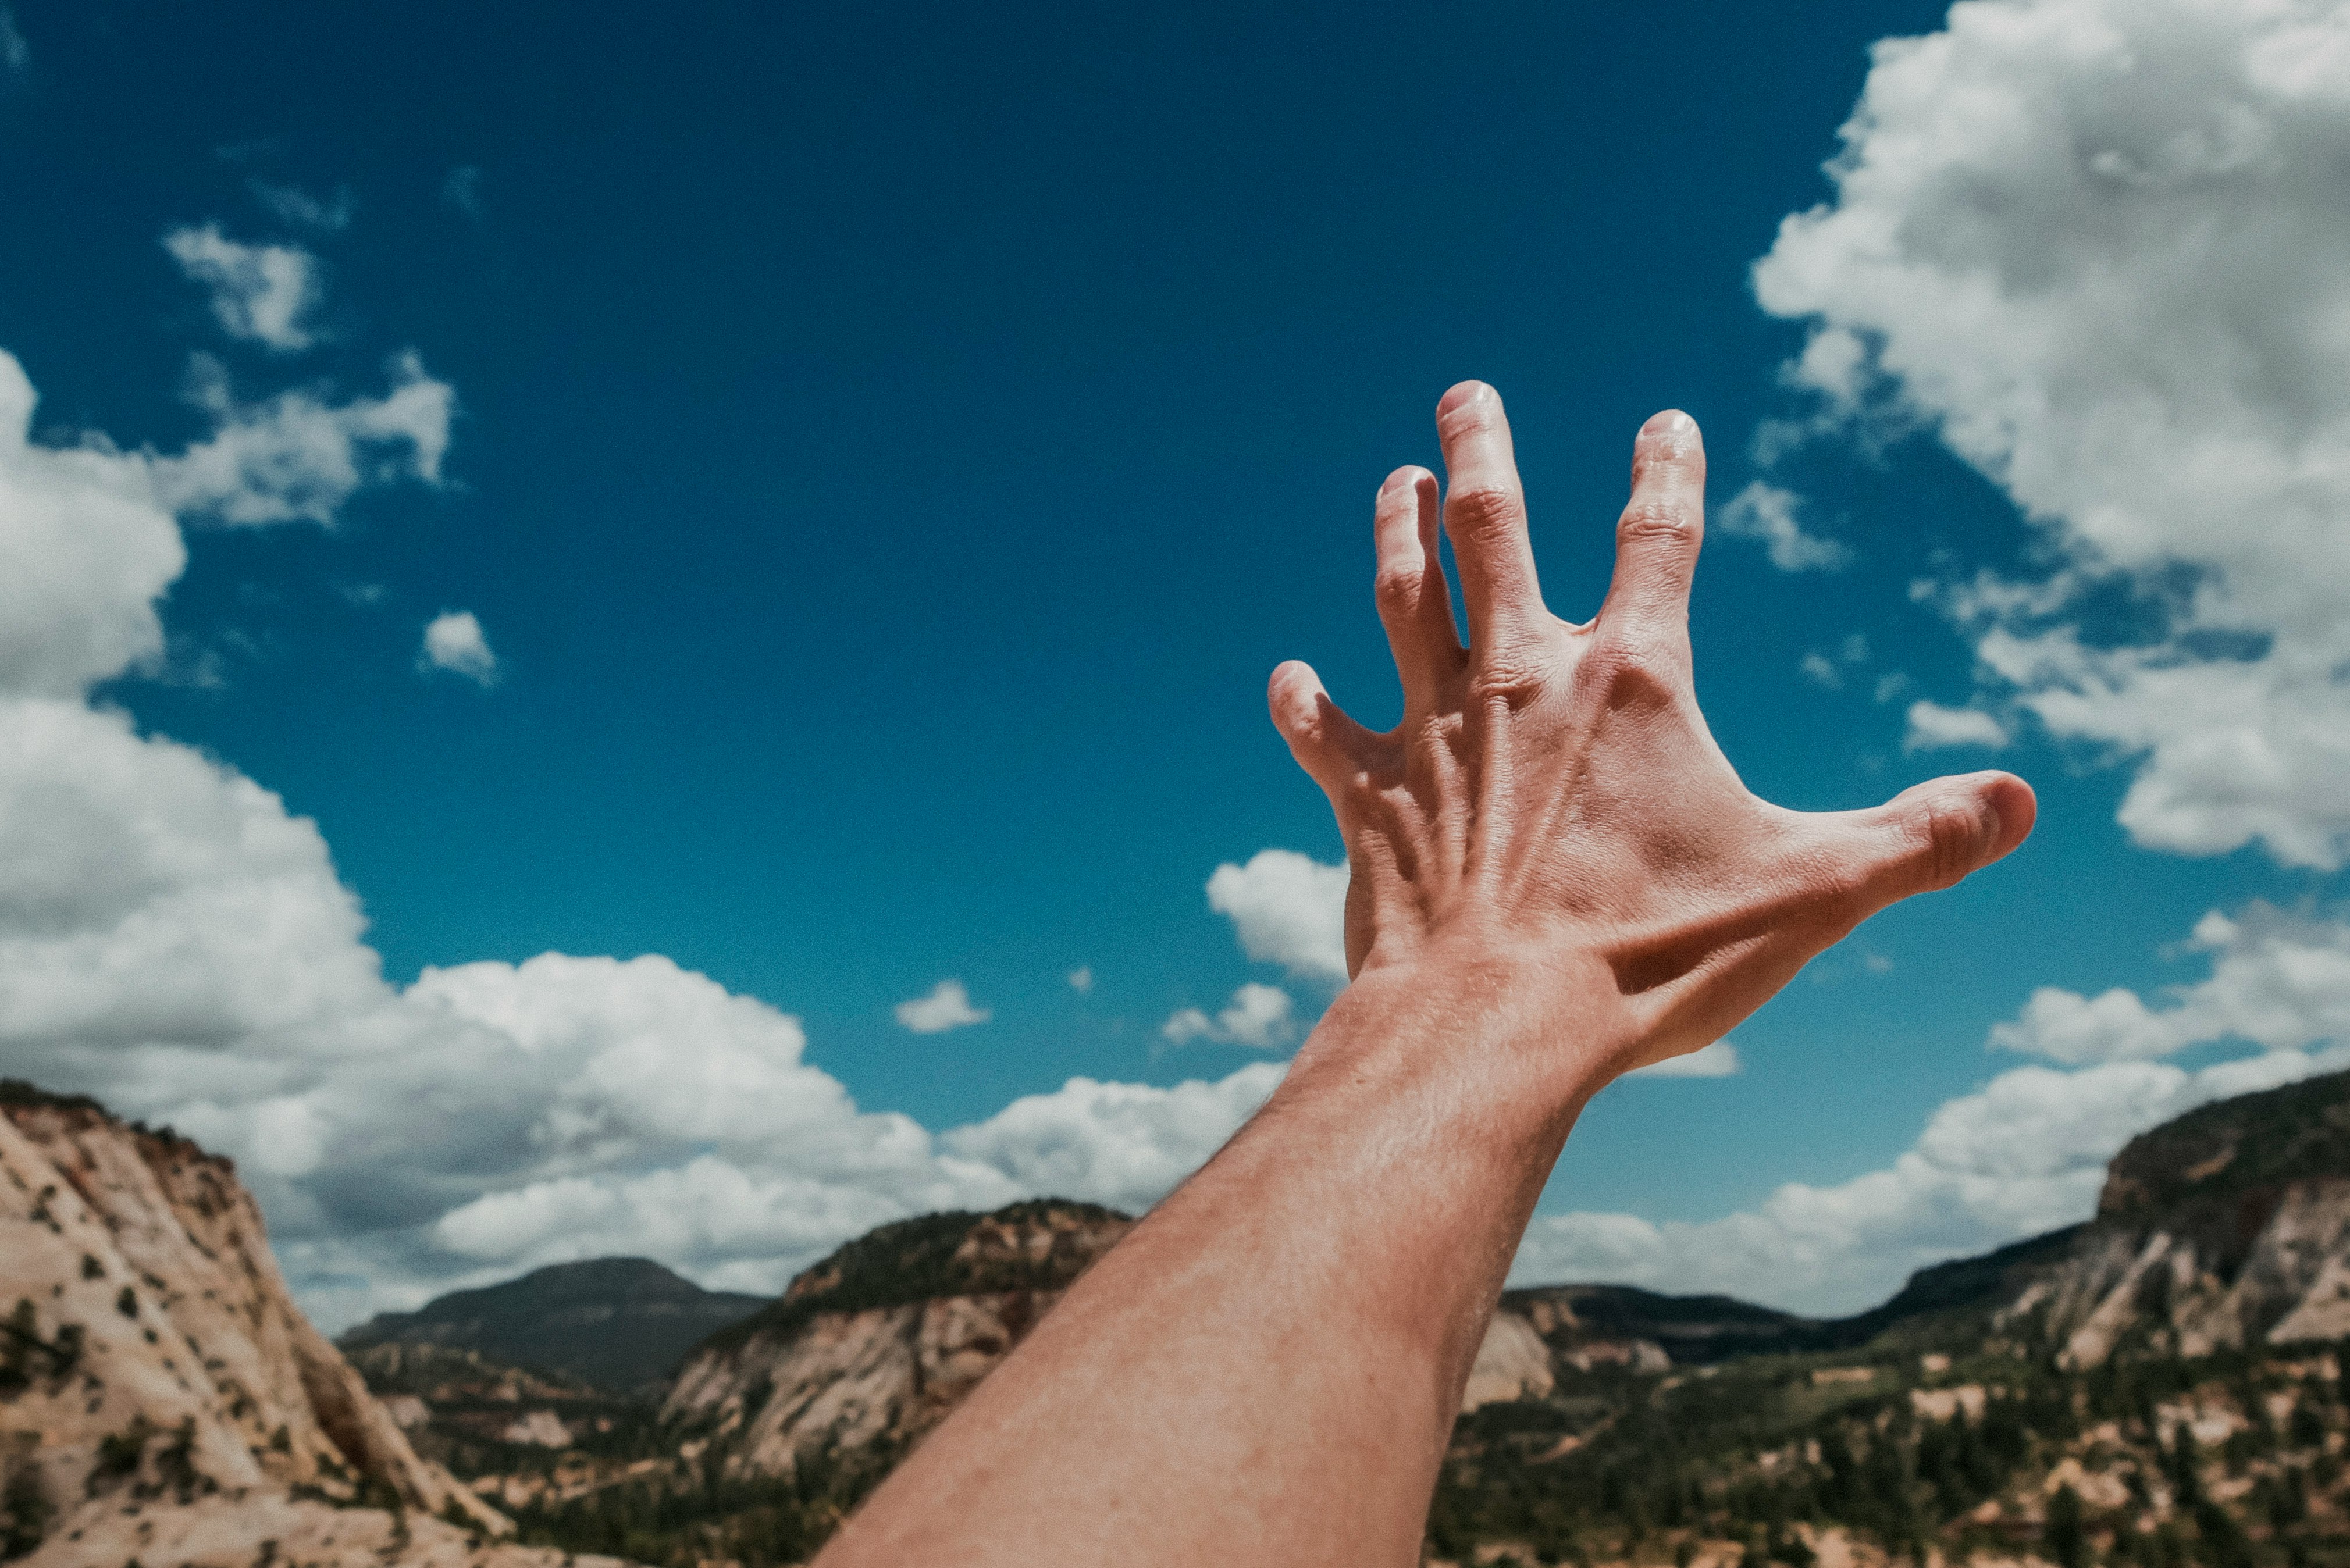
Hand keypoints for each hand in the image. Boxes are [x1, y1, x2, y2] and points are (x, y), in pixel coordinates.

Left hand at [1269, 383, 2033, 1080]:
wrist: (1496, 1025)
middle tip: (1464, 393)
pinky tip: (1286, 677)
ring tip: (1390, 481)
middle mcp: (1519, 679)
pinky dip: (1303, 706)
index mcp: (1630, 682)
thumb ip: (1918, 841)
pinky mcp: (1369, 798)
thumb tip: (2024, 803)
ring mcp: (1434, 732)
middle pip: (1492, 531)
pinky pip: (1324, 736)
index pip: (1658, 541)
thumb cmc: (1652, 957)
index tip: (1664, 422)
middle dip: (1480, 453)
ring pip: (1402, 601)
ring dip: (1394, 536)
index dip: (1665, 475)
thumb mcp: (1814, 894)